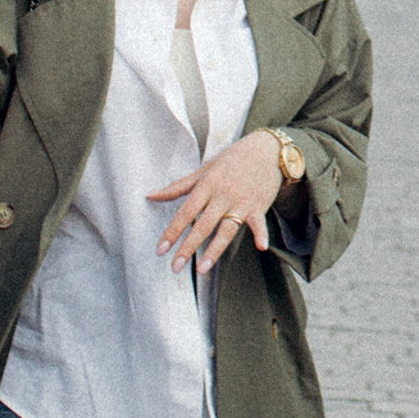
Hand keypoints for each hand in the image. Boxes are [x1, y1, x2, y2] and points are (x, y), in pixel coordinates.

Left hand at [148, 132, 283, 276]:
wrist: (267, 149)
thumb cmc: (232, 159)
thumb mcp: (205, 169)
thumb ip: (178, 186)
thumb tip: (150, 195)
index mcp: (208, 185)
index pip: (186, 211)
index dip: (172, 231)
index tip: (160, 249)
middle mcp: (223, 194)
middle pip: (203, 224)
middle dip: (188, 247)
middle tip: (175, 267)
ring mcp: (242, 201)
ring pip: (227, 228)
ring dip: (215, 249)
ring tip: (202, 268)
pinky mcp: (259, 205)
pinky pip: (259, 222)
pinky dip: (261, 234)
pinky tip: (261, 247)